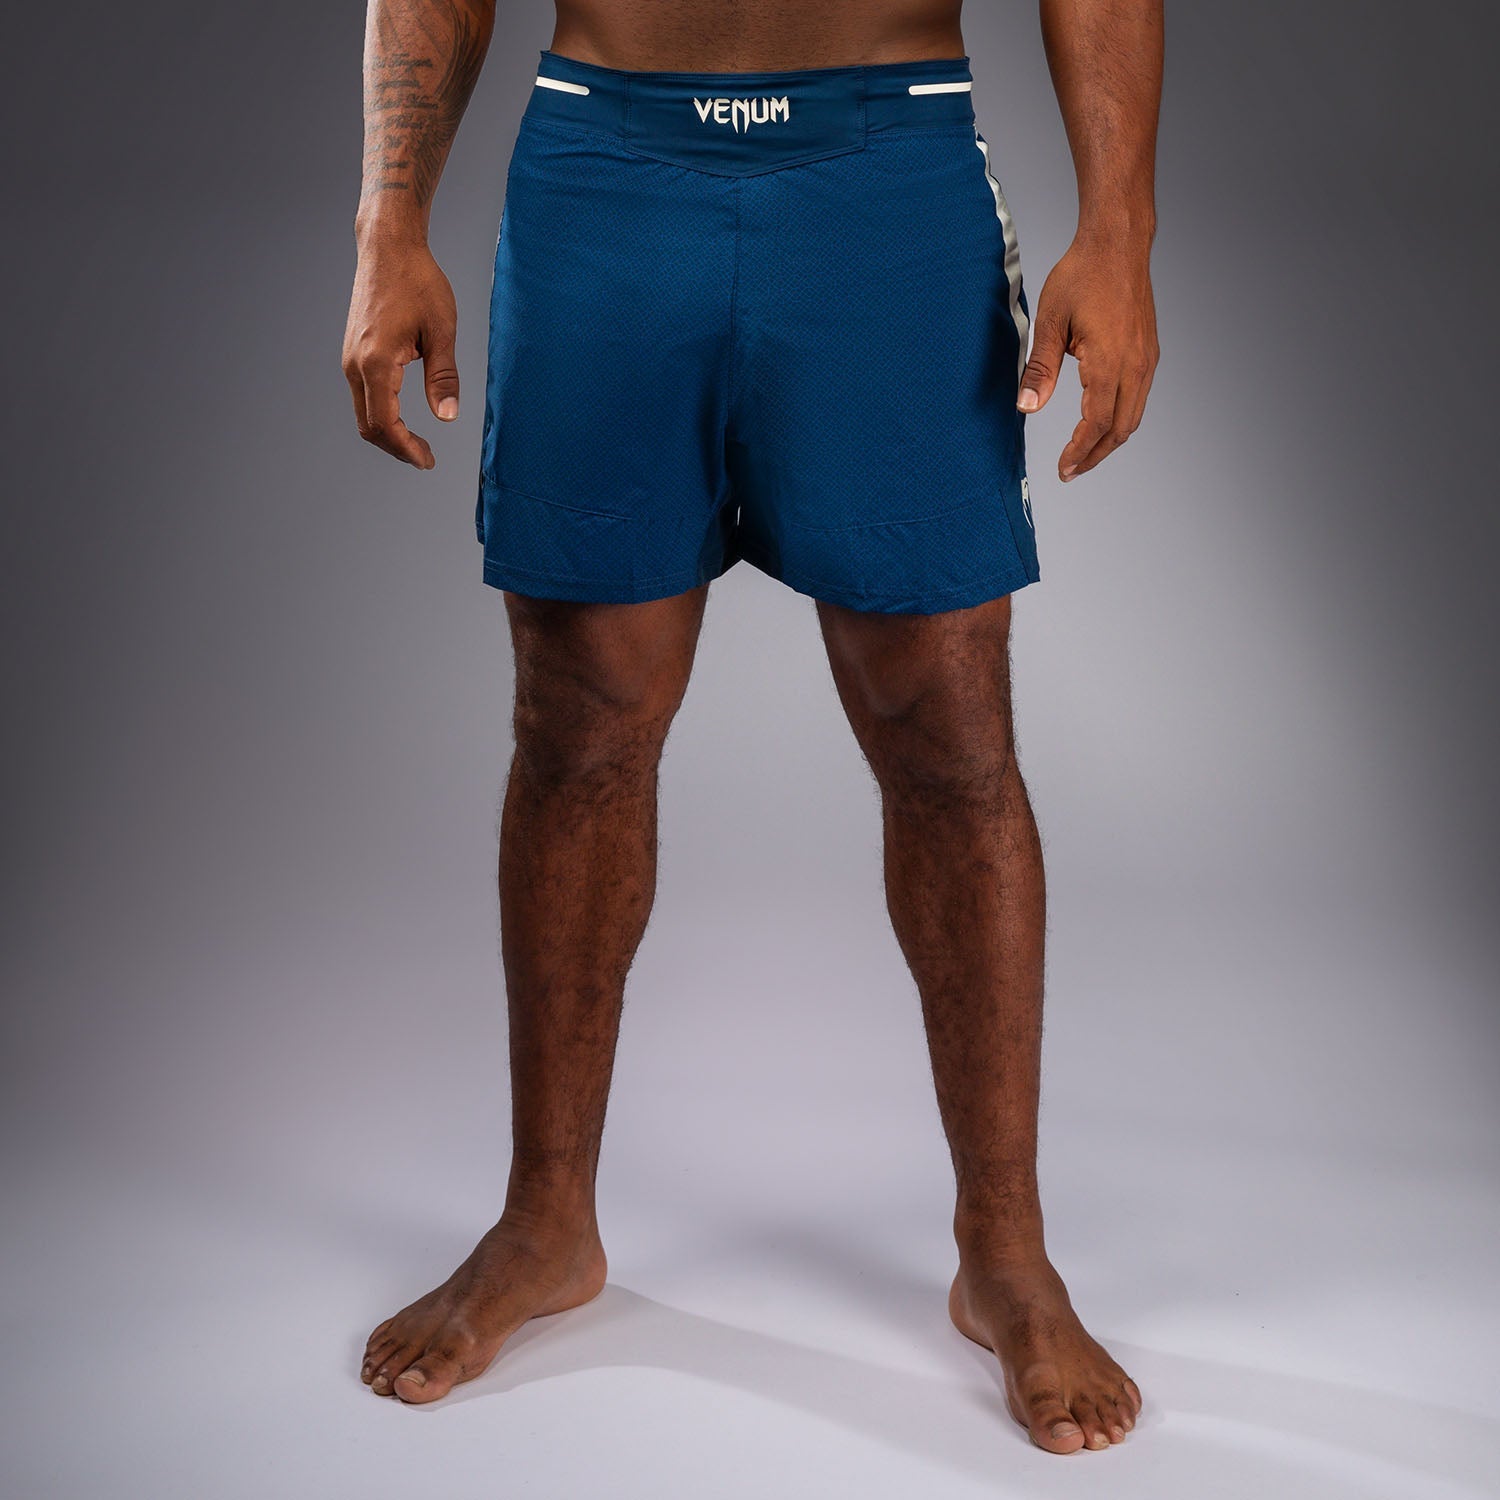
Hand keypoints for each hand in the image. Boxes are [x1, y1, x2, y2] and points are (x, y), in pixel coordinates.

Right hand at [342, 238, 459, 468]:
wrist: (388, 247)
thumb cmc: (418, 282)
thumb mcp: (441, 331)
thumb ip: (443, 376)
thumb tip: (447, 417)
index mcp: (376, 362)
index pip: (385, 423)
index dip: (406, 448)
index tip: (428, 460)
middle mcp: (355, 364)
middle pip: (369, 426)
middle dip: (396, 448)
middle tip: (426, 458)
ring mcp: (350, 359)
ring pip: (363, 413)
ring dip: (388, 433)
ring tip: (417, 444)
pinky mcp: (353, 353)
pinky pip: (363, 396)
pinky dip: (380, 414)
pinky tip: (402, 417)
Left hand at [1017, 236, 1158, 481]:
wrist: (1117, 244)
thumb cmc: (1082, 276)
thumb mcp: (1050, 321)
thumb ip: (1039, 369)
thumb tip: (1026, 407)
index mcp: (1110, 361)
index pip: (1095, 423)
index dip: (1078, 451)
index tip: (1062, 468)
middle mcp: (1135, 365)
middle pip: (1119, 429)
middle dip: (1094, 455)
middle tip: (1070, 471)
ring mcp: (1146, 359)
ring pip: (1133, 416)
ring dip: (1108, 440)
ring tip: (1083, 454)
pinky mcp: (1148, 352)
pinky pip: (1138, 398)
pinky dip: (1119, 418)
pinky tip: (1100, 422)